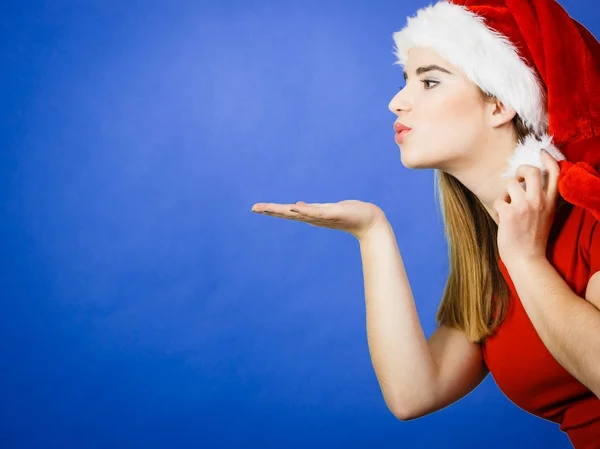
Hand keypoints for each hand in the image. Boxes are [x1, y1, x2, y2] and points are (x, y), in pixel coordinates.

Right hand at [251, 200, 387, 239]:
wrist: (369, 221)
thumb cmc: (349, 215)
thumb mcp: (327, 210)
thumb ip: (312, 210)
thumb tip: (296, 207)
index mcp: (311, 215)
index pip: (287, 212)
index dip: (271, 210)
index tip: (255, 208)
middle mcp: (313, 217)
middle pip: (288, 213)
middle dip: (271, 211)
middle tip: (254, 208)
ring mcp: (321, 216)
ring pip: (298, 213)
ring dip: (283, 210)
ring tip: (268, 208)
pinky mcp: (332, 214)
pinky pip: (316, 212)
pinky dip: (304, 210)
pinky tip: (294, 207)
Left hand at [493, 150, 560, 264]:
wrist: (527, 259)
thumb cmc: (532, 238)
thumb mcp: (545, 216)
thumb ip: (540, 200)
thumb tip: (525, 182)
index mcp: (551, 202)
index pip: (555, 173)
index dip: (548, 159)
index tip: (541, 153)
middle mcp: (540, 201)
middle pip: (530, 171)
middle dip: (520, 170)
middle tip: (516, 179)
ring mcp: (524, 206)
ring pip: (509, 184)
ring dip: (505, 194)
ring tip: (507, 207)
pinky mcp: (509, 213)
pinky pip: (498, 200)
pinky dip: (498, 208)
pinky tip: (503, 220)